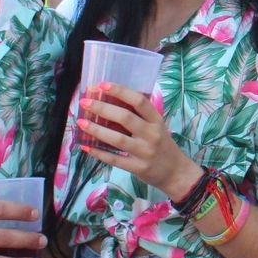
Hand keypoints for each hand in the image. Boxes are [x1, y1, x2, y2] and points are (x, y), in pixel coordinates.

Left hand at [76, 82, 198, 198]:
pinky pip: (114, 159)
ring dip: (96, 130)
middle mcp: (152, 135)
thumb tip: (110, 102)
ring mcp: (145, 152)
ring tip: (81, 122)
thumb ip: (140, 117)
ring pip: (117, 139)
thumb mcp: (158, 127)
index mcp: (156, 121)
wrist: (176, 172)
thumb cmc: (163, 146)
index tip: (102, 85)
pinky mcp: (138, 168)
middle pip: (125, 118)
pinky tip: (86, 146)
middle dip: (102, 108)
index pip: (139, 101)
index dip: (120, 91)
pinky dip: (99, 152)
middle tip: (85, 102)